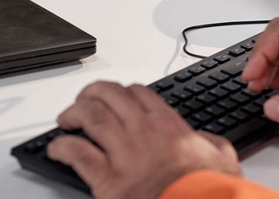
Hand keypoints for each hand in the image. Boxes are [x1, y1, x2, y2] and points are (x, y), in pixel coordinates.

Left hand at [47, 81, 240, 198]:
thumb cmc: (211, 188)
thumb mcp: (221, 154)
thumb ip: (208, 140)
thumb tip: (205, 139)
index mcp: (167, 123)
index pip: (137, 91)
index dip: (120, 91)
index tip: (114, 97)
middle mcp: (142, 131)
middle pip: (108, 95)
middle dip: (91, 93)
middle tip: (83, 101)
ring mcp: (124, 154)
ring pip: (89, 117)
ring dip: (73, 114)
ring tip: (66, 120)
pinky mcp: (109, 180)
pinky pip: (77, 154)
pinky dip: (62, 147)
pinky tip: (57, 149)